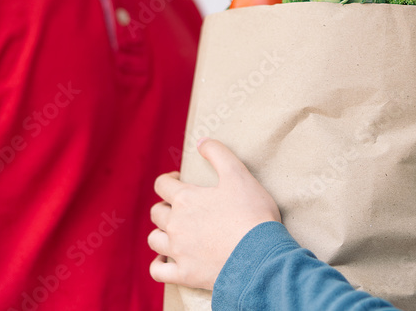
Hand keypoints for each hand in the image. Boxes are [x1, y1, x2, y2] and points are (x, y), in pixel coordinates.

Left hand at [148, 138, 280, 290]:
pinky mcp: (184, 274)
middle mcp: (176, 224)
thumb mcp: (239, 174)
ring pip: (154, 239)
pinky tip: (166, 260)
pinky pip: (158, 271)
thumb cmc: (252, 214)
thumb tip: (201, 141)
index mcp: (185, 199)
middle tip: (181, 207)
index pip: (162, 184)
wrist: (260, 256)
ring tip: (175, 232)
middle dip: (166, 206)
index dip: (169, 179)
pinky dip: (159, 265)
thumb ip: (218, 153)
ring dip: (162, 233)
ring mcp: (178, 251)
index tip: (179, 180)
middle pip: (157, 212)